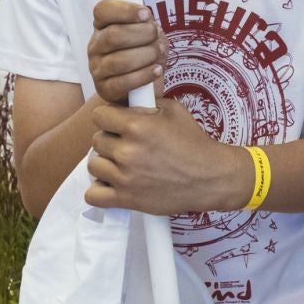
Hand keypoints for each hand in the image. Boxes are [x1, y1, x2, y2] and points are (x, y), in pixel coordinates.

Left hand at [83, 97, 241, 213]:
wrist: (210, 177)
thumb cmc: (194, 143)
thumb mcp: (174, 111)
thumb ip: (147, 105)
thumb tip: (127, 104)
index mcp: (137, 127)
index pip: (99, 116)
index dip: (108, 117)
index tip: (117, 122)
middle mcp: (127, 151)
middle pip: (96, 141)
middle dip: (110, 140)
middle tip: (126, 144)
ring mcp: (124, 178)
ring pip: (93, 166)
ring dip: (105, 164)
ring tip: (121, 164)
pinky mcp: (126, 199)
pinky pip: (93, 195)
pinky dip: (99, 190)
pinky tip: (113, 184)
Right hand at [88, 0, 163, 103]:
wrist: (141, 85)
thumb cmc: (143, 51)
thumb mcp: (146, 32)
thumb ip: (145, 22)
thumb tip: (145, 18)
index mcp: (102, 25)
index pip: (103, 10)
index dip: (125, 10)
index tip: (146, 14)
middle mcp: (95, 46)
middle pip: (113, 36)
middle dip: (143, 35)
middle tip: (157, 38)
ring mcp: (97, 68)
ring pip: (119, 61)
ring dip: (146, 56)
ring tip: (159, 54)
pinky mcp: (104, 89)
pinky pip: (123, 83)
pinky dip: (144, 76)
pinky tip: (156, 70)